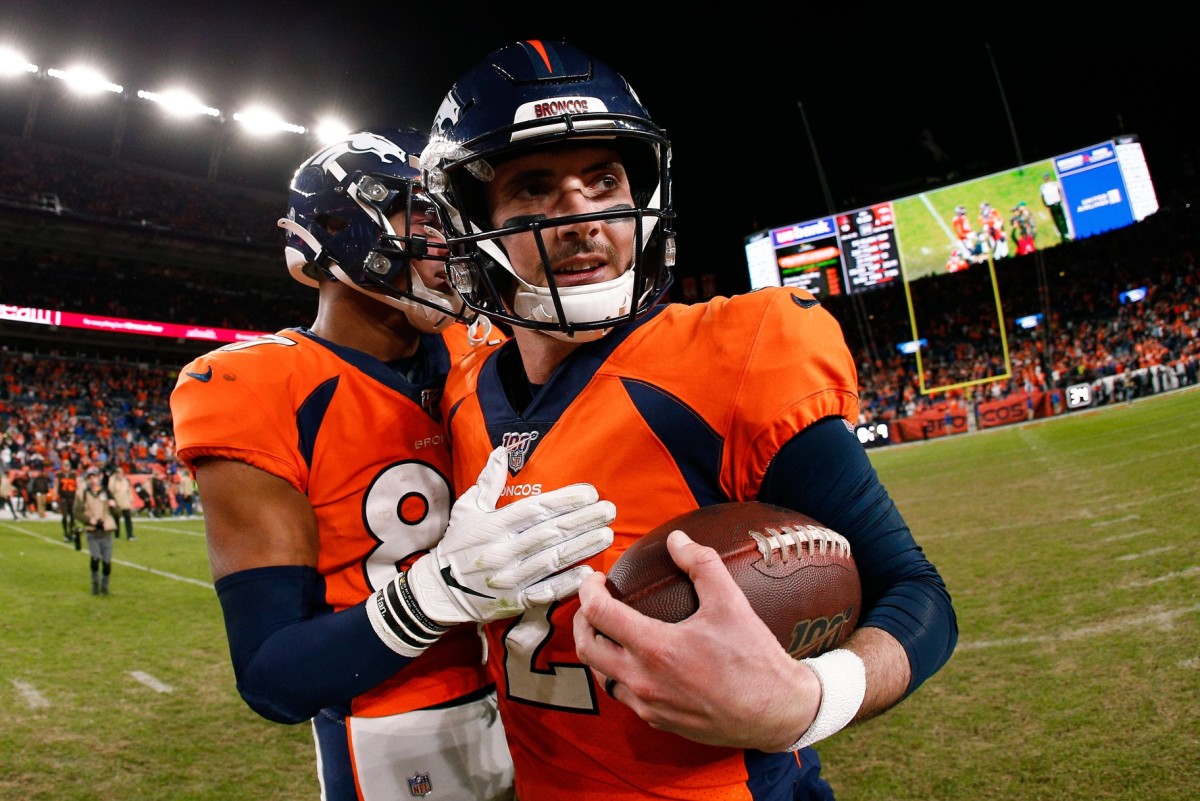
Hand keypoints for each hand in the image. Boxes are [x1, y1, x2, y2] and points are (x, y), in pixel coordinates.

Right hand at [407, 446, 615, 624]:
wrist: (439, 591)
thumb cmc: (457, 545)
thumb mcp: (467, 509)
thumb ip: (488, 482)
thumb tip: (501, 452)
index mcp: (494, 525)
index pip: (535, 509)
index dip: (564, 500)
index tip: (589, 492)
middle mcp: (503, 550)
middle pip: (550, 533)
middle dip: (582, 520)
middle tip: (609, 510)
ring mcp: (510, 578)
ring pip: (552, 559)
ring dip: (582, 547)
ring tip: (606, 533)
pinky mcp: (515, 601)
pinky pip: (545, 592)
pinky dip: (566, 582)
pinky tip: (588, 572)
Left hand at [573, 530, 817, 749]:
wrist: (777, 712)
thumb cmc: (754, 659)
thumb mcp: (731, 602)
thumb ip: (701, 563)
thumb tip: (677, 539)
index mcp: (656, 648)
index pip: (599, 615)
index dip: (589, 591)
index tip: (595, 579)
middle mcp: (644, 680)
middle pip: (587, 648)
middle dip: (582, 620)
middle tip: (593, 603)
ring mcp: (649, 705)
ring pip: (601, 676)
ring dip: (597, 650)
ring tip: (608, 630)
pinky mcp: (659, 721)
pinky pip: (624, 696)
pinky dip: (617, 674)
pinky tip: (634, 661)